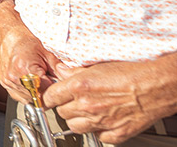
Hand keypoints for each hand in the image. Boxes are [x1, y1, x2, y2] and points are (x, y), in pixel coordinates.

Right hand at [0, 21, 62, 103]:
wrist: (7, 34)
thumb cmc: (26, 39)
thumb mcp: (48, 53)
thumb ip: (60, 71)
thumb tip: (71, 84)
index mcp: (25, 70)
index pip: (47, 93)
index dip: (57, 90)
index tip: (61, 85)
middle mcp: (14, 78)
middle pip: (38, 99)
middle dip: (48, 92)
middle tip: (50, 79)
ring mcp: (8, 82)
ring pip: (30, 100)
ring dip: (37, 94)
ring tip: (39, 78)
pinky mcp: (4, 84)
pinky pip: (21, 97)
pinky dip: (28, 92)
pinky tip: (31, 81)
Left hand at [43, 58, 176, 143]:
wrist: (155, 86)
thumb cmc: (130, 73)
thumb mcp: (97, 66)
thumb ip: (75, 71)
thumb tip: (61, 71)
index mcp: (79, 87)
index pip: (50, 97)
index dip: (49, 97)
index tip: (51, 97)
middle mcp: (87, 106)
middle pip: (62, 113)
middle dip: (65, 107)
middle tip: (74, 101)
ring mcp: (100, 122)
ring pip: (75, 127)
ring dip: (78, 120)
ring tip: (88, 111)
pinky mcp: (115, 134)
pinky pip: (98, 136)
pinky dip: (98, 130)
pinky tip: (104, 120)